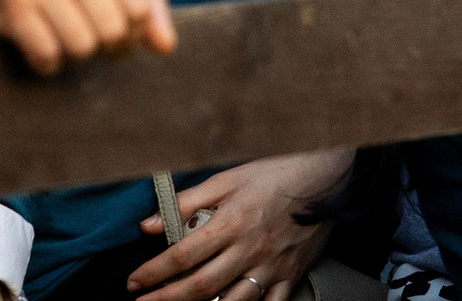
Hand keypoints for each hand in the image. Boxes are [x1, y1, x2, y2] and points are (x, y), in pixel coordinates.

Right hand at [0, 0, 175, 75]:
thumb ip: (145, 7)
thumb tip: (166, 46)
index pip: (140, 9)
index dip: (132, 34)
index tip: (115, 33)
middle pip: (114, 30)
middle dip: (105, 48)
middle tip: (89, 40)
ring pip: (82, 46)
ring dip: (73, 55)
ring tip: (62, 38)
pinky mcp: (12, 3)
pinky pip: (47, 55)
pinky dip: (47, 63)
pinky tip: (39, 47)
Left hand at [128, 149, 348, 300]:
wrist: (328, 176)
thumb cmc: (277, 173)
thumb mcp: (228, 178)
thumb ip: (187, 202)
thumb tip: (148, 224)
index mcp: (231, 223)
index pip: (182, 255)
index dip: (153, 272)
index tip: (133, 282)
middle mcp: (249, 250)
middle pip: (201, 286)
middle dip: (167, 299)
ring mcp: (271, 266)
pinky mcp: (291, 275)